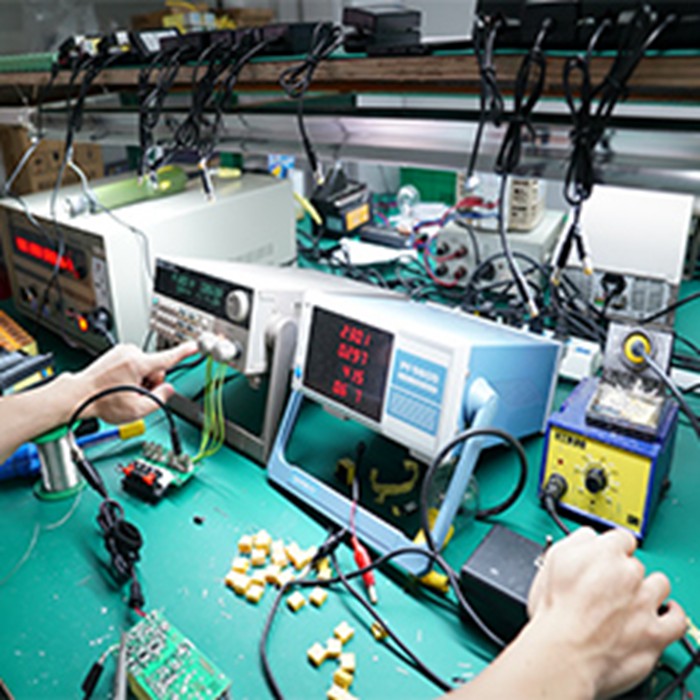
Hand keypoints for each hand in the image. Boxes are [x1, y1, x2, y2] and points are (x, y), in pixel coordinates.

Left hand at [72, 342, 197, 423]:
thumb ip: (160, 399)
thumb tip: (167, 390)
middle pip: (156, 367)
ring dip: (140, 378)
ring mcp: (121, 352)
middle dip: (151, 381)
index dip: (185, 352)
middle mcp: (130, 353)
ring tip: (124, 390)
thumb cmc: (101, 402)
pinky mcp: (115, 353)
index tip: (196, 345)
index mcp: (138, 364)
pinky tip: (119, 385)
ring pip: (145, 366)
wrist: (77, 396)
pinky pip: (133, 363)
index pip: (168, 357)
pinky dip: (130, 374)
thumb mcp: (137, 409)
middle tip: (136, 394)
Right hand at [527, 527, 686, 698]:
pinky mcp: (656, 633)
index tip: (606, 559)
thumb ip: (576, 542)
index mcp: (604, 552)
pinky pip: (677, 619)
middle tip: (608, 588)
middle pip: (636, 563)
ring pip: (659, 584)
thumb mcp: (552, 561)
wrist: (563, 652)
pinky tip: (661, 615)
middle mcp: (629, 573)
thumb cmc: (553, 612)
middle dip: (624, 574)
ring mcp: (645, 603)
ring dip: (648, 590)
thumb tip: (588, 537)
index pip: (621, 538)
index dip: (612, 549)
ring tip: (633, 601)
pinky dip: (671, 615)